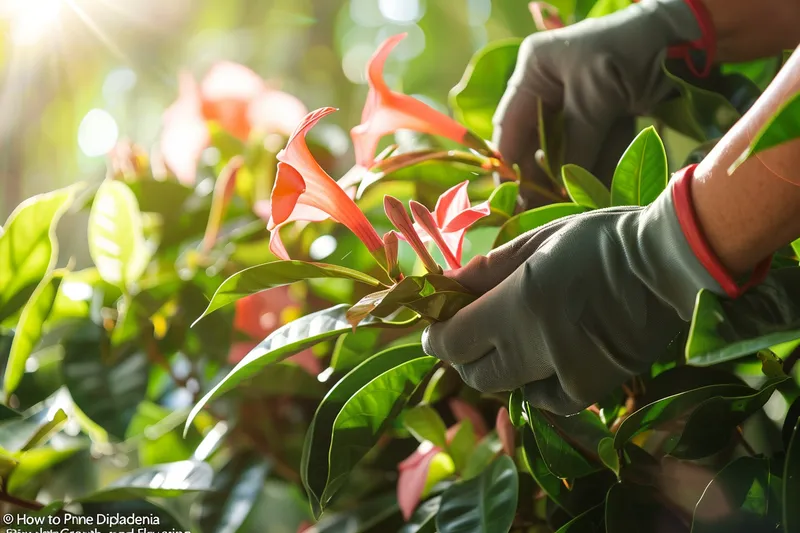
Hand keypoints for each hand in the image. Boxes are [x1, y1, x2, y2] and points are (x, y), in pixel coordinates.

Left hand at [422, 168, 769, 414]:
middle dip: (464, 353)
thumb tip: (446, 288)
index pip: (451, 341)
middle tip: (473, 330)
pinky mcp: (593, 389)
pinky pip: (544, 401)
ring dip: (499, 368)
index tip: (436, 326)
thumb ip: (487, 271)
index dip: (436, 336)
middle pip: (473, 373)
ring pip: (506, 389)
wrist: (670, 264)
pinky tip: (548, 357)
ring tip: (516, 336)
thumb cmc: (601, 241)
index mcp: (519, 303)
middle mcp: (537, 346)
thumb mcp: (539, 241)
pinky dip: (536, 384)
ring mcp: (566, 373)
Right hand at [494, 0, 706, 204]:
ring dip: (572, 178)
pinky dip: (598, 169)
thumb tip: (559, 190)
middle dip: (542, 176)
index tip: (511, 197)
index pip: (511, 124)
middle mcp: (551, 87)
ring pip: (567, 149)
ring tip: (568, 208)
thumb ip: (576, 143)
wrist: (688, 36)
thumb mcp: (596, 95)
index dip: (509, 163)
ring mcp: (579, 101)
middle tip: (538, 211)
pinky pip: (595, 147)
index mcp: (536, 70)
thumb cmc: (631, 49)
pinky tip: (595, 193)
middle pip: (537, 141)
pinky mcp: (605, 114)